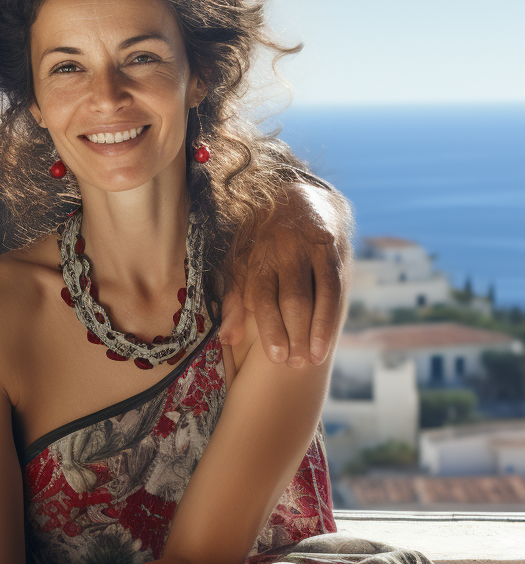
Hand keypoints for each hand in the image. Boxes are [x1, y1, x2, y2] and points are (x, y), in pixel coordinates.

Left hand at [220, 182, 350, 367]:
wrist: (295, 199)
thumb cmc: (261, 244)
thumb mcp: (240, 265)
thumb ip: (233, 301)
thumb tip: (227, 338)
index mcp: (258, 257)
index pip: (263, 296)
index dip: (271, 328)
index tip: (276, 357)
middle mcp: (285, 251)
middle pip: (293, 299)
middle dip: (295, 334)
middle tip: (295, 364)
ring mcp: (312, 249)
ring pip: (318, 294)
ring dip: (317, 330)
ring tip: (314, 358)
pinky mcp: (333, 249)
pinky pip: (336, 286)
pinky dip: (332, 316)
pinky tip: (328, 340)